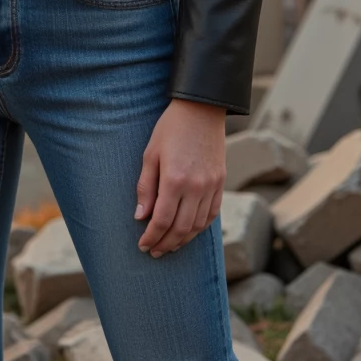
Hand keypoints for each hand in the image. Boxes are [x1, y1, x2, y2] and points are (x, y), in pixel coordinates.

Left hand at [134, 97, 226, 256]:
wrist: (202, 109)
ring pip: (198, 226)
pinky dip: (199, 228)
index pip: (161, 220)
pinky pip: (211, 214)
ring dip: (182, 240)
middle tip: (154, 251)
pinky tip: (189, 232)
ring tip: (169, 246)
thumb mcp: (150, 154)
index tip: (142, 245)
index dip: (151, 237)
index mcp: (175, 180)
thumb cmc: (170, 129)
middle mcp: (196, 187)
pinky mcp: (221, 183)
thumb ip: (146, 187)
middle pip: (181, 229)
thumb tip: (140, 217)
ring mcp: (211, 186)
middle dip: (165, 244)